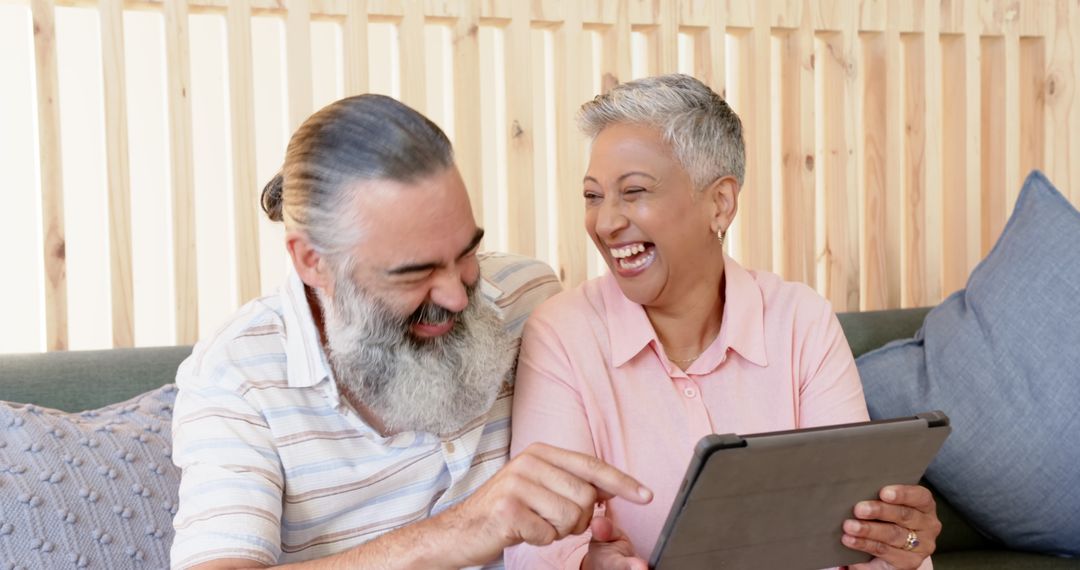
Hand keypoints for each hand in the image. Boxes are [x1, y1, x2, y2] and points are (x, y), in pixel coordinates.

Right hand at [439, 443, 652, 566]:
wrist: (460, 530)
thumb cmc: (506, 510)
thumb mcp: (538, 487)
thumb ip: (571, 484)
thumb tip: (609, 491)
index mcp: (541, 452)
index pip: (592, 466)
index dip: (622, 482)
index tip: (647, 496)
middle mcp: (529, 462)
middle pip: (585, 496)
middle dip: (578, 519)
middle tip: (553, 522)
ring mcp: (517, 484)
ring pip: (570, 517)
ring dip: (559, 531)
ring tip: (536, 525)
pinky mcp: (509, 510)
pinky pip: (548, 534)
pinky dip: (540, 540)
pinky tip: (522, 532)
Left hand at [844, 485, 940, 569]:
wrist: (890, 548)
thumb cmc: (887, 517)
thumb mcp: (889, 505)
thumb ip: (881, 497)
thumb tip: (857, 489)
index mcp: (925, 506)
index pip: (920, 496)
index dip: (903, 494)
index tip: (883, 493)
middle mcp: (928, 526)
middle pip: (904, 516)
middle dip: (879, 511)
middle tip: (858, 509)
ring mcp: (921, 546)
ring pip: (893, 535)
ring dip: (869, 530)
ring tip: (849, 526)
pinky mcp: (909, 562)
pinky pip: (884, 551)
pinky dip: (864, 544)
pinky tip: (850, 540)